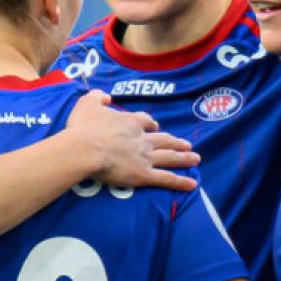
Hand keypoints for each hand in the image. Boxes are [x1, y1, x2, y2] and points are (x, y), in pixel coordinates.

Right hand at [67, 91, 198, 191]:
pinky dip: (180, 182)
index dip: (152, 124)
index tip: (156, 126)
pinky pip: (166, 179)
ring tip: (196, 159)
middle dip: (176, 142)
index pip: (146, 121)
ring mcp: (145, 157)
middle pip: (164, 139)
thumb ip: (96, 97)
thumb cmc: (84, 127)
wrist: (85, 148)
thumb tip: (104, 96)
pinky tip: (192, 185)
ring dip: (184, 158)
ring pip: (170, 157)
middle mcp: (142, 139)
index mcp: (130, 122)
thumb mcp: (87, 104)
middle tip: (187, 145)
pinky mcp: (144, 175)